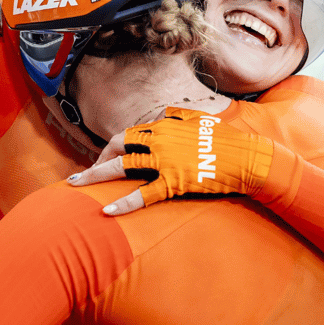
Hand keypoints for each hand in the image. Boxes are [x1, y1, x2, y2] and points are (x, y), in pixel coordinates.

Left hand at [67, 108, 273, 214]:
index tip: (102, 159)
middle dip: (97, 160)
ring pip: (122, 167)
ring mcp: (166, 161)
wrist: (248, 159)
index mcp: (165, 126)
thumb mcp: (201, 121)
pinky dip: (123, 203)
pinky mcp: (175, 181)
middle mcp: (160, 140)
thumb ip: (180, 116)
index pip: (128, 135)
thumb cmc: (228, 141)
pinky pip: (143, 194)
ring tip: (75, 186)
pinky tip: (107, 210)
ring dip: (95, 176)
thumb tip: (168, 114)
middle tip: (82, 176)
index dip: (111, 147)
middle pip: (117, 146)